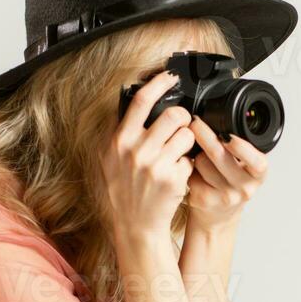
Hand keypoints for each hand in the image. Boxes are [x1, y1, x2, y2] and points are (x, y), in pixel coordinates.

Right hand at [103, 70, 195, 241]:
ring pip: (186, 136)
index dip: (159, 83)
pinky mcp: (173, 179)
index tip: (171, 76)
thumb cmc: (124, 191)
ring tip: (176, 155)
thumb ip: (123, 134)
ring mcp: (155, 166)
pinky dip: (187, 166)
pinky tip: (175, 175)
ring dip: (187, 142)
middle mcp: (136, 151)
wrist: (135, 225)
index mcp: (119, 141)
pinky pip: (190, 160)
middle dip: (183, 118)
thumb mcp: (110, 159)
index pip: (141, 101)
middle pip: (173, 115)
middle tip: (181, 126)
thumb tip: (137, 103)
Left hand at [185, 117, 268, 230]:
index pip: (258, 162)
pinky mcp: (204, 200)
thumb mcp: (244, 166)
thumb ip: (240, 147)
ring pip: (203, 162)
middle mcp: (245, 187)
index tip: (228, 135)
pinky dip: (188, 166)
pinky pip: (191, 172)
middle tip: (195, 122)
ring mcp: (225, 197)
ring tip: (200, 156)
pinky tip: (192, 170)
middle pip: (221, 156)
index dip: (242, 147)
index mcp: (258, 175)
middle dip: (205, 134)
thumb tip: (221, 116)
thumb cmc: (230, 183)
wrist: (217, 216)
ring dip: (197, 153)